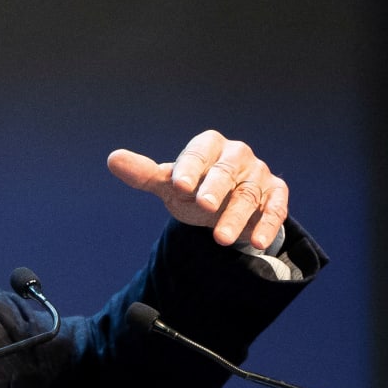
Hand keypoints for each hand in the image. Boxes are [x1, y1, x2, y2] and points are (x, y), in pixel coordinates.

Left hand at [107, 129, 288, 249]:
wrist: (226, 207)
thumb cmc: (195, 189)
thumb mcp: (170, 184)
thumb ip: (144, 174)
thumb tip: (113, 159)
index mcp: (209, 146)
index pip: (199, 153)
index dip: (189, 168)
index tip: (178, 185)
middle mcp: (236, 156)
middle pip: (226, 171)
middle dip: (215, 188)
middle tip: (204, 206)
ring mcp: (258, 175)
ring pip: (248, 194)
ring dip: (236, 217)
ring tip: (221, 239)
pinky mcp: (275, 195)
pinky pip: (275, 208)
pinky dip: (267, 225)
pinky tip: (257, 241)